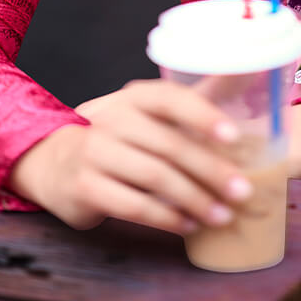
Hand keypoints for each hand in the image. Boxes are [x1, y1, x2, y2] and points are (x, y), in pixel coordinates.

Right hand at [7, 79, 254, 233]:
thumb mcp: (146, 112)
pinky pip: (134, 205)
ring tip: (221, 215)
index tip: (233, 136)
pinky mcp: (86, 187)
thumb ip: (192, 101)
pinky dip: (166, 218)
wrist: (54, 160)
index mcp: (134, 97)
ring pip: (155, 177)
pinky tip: (187, 225)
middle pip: (170, 144)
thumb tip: (245, 75)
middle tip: (242, 191)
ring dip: (194, 199)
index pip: (171, 98)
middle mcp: (113, 119)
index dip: (203, 115)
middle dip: (211, 170)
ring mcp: (96, 152)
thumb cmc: (117, 136)